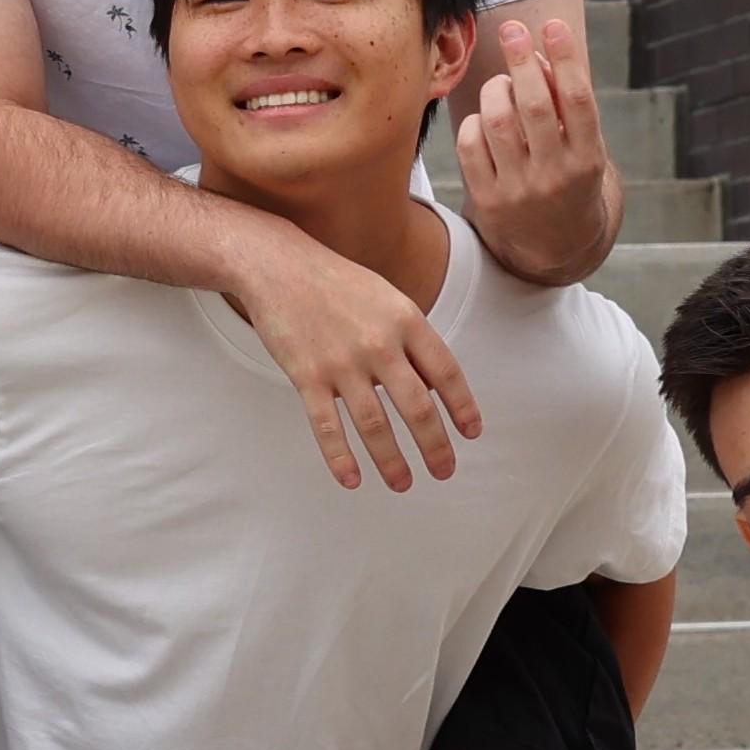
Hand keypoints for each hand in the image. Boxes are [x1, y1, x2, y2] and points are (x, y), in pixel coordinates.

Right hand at [227, 227, 483, 493]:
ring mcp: (341, 362)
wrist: (278, 266)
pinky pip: (328, 426)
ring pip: (374, 425)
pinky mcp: (307, 376)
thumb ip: (411, 339)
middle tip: (444, 471)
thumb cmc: (337, 283)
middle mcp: (378, 343)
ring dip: (391, 461)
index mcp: (406, 320)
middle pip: (417, 407)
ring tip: (403, 483)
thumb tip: (433, 387)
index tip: (471, 433)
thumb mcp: (387, 298)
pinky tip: (352, 480)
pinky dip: (340, 457)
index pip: (445, 372)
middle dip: (435, 446)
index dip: (462, 406)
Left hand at [456, 15, 619, 285]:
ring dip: (496, 90)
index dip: (566, 58)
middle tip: (513, 30)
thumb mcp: (582, 146)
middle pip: (535, 107)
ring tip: (501, 83)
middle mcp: (555, 175)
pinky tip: (485, 119)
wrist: (555, 247)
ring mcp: (520, 189)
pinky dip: (474, 121)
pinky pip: (470, 145)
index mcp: (588, 159)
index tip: (553, 26)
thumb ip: (565, 103)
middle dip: (522, 62)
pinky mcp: (488, 199)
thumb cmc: (569, 178)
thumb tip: (536, 55)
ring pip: (498, 121)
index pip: (578, 101)